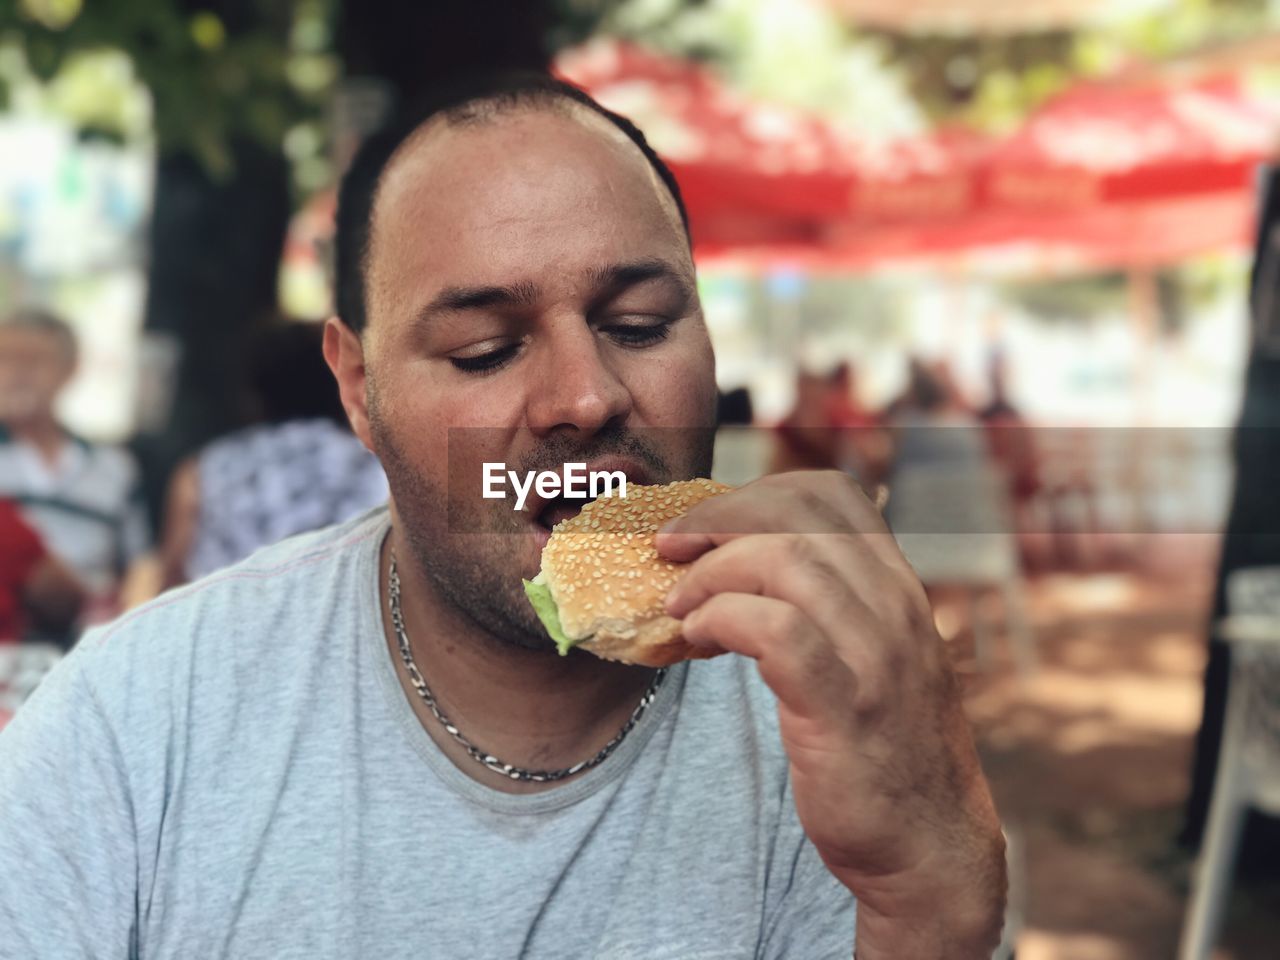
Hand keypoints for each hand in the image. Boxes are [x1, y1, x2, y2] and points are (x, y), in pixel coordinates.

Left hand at [657, 471, 1005, 958]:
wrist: (930, 846)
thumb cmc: (879, 747)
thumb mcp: (869, 655)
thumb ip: (827, 605)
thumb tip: (734, 564)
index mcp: (897, 586)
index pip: (831, 493)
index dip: (755, 492)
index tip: (705, 525)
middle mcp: (895, 607)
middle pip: (797, 515)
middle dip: (716, 520)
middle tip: (668, 549)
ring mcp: (876, 655)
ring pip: (785, 560)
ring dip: (711, 573)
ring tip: (678, 607)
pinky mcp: (847, 708)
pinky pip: (777, 631)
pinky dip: (722, 619)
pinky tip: (697, 639)